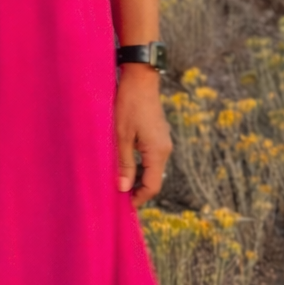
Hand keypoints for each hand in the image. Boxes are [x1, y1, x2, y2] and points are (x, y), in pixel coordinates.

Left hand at [115, 65, 172, 204]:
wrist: (140, 79)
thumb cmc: (129, 105)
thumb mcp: (121, 136)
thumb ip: (124, 163)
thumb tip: (123, 188)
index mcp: (158, 152)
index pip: (153, 186)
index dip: (139, 198)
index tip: (123, 205)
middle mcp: (165, 149)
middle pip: (154, 179)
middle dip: (137, 190)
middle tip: (117, 195)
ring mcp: (163, 141)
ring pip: (152, 168)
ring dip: (138, 177)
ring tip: (119, 181)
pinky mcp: (159, 134)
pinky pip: (151, 157)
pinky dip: (140, 165)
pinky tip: (125, 163)